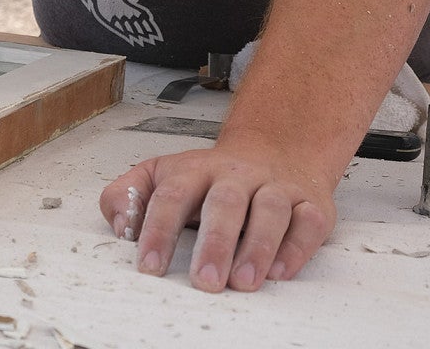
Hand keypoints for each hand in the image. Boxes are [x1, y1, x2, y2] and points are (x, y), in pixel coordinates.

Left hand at [99, 143, 335, 291]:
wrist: (275, 147)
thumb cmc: (212, 175)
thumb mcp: (161, 174)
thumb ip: (128, 194)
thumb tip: (119, 224)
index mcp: (195, 169)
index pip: (173, 195)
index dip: (159, 230)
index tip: (150, 265)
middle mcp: (237, 175)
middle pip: (225, 202)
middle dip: (215, 243)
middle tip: (204, 280)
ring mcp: (276, 187)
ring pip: (270, 211)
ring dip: (258, 247)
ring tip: (243, 281)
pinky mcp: (310, 203)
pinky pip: (308, 222)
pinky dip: (297, 247)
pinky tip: (280, 272)